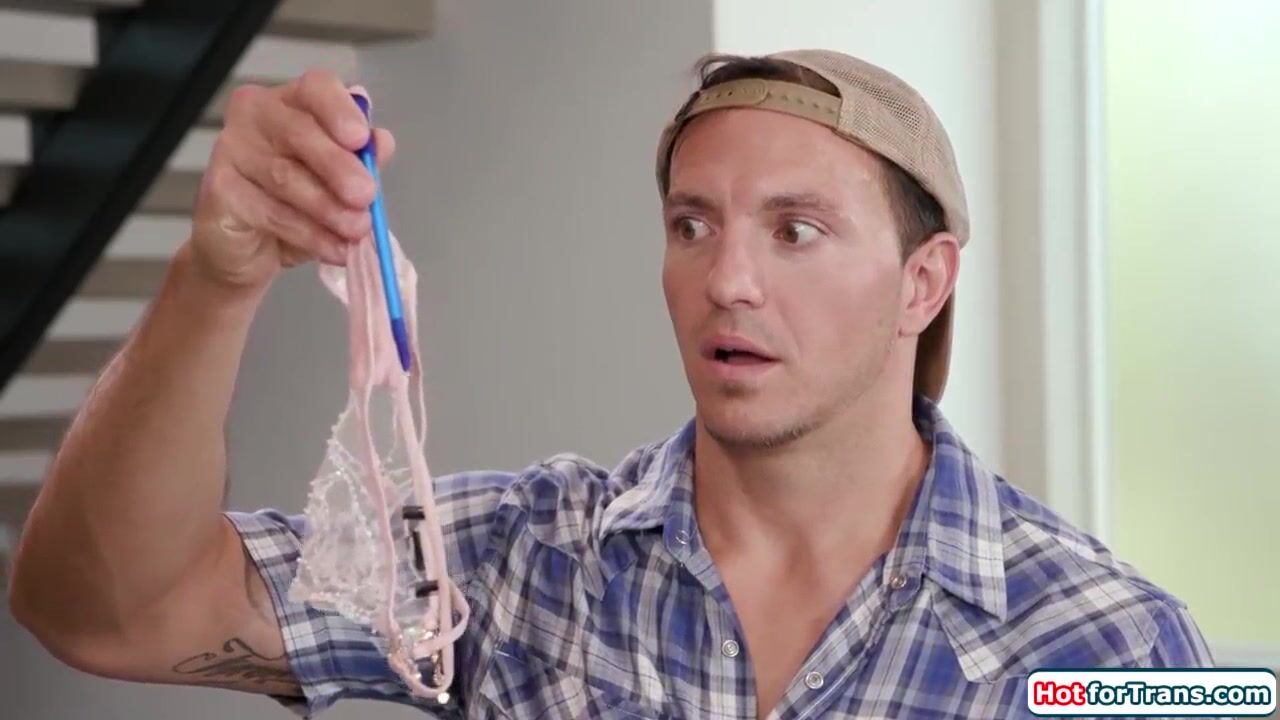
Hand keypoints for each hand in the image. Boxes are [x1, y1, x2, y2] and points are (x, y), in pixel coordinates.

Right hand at [188, 69, 395, 290]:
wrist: (248, 251)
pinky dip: (310, 234)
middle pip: (300, 131)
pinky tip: (334, 248)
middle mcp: (256, 116)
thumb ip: (361, 160)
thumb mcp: (338, 184)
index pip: (315, 87)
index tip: (361, 139)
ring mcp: (231, 149)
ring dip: (329, 208)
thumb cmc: (295, 207)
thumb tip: (382, 142)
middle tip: (366, 196)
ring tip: (357, 230)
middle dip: (339, 167)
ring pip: (287, 176)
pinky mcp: (218, 189)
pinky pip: (272, 212)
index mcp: (291, 102)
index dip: (340, 109)